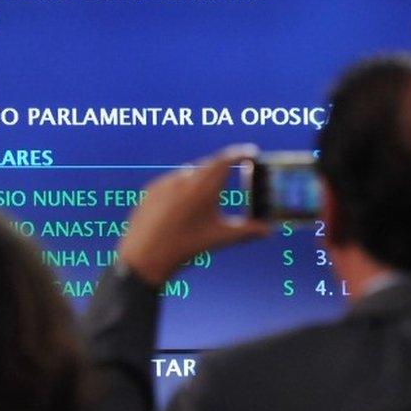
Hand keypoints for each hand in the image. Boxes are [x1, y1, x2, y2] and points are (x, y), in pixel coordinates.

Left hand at [118, 145, 271, 284]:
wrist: (144, 258)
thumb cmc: (184, 247)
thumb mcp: (219, 238)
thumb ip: (246, 231)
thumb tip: (266, 230)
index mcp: (204, 186)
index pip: (226, 159)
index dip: (240, 154)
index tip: (250, 152)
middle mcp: (184, 179)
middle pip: (207, 165)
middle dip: (221, 169)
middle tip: (231, 173)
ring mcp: (164, 183)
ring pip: (188, 175)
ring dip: (199, 180)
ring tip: (204, 198)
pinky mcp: (150, 191)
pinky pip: (170, 183)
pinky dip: (181, 189)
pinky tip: (181, 207)